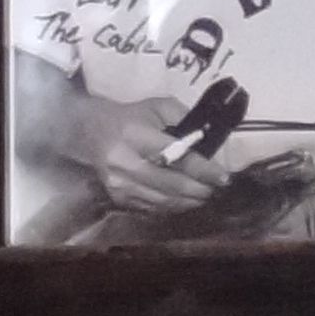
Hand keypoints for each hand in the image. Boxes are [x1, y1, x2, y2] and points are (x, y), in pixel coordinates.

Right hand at [73, 92, 228, 219]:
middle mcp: (124, 163)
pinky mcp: (117, 197)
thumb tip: (210, 143)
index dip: (204, 170)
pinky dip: (172, 207)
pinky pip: (151, 208)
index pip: (176, 157)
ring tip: (204, 196)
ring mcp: (119, 184)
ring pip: (162, 200)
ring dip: (189, 201)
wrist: (90, 132)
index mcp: (135, 136)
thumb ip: (186, 120)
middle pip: (171, 184)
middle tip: (217, 188)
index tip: (224, 177)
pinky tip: (184, 201)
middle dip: (199, 189)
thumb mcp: (159, 107)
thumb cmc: (132, 117)